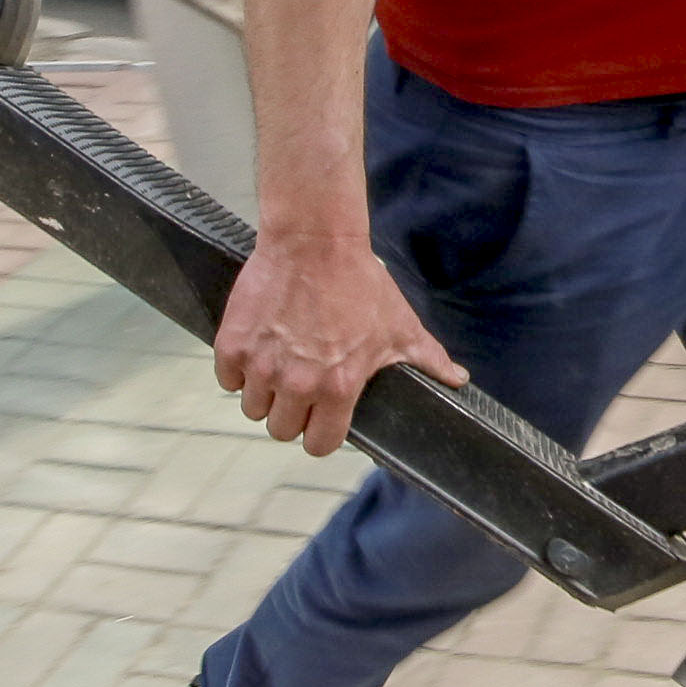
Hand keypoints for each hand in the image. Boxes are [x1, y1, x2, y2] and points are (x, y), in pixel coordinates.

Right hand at [213, 232, 469, 456]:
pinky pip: (227, 379)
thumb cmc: (360, 282)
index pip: (319, 445)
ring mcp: (261, 366)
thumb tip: (458, 379)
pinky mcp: (233, 344)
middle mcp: (296, 384)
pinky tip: (257, 349)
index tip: (321, 418)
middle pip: (281, 430)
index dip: (321, 434)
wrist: (314, 241)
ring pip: (252, 408)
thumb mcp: (400, 325)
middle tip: (299, 388)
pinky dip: (238, 369)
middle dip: (291, 414)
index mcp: (337, 388)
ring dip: (263, 393)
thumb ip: (428, 359)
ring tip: (278, 365)